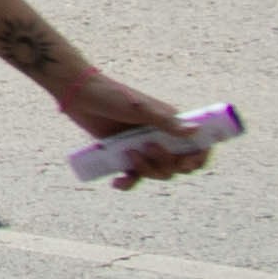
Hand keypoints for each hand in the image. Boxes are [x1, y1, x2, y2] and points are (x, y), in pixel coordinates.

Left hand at [47, 60, 211, 179]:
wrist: (80, 96)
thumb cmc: (112, 96)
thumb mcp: (139, 108)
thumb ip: (166, 121)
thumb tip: (196, 131)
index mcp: (172, 124)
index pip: (197, 147)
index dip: (197, 159)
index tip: (186, 164)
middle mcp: (162, 138)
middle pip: (177, 166)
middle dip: (166, 164)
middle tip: (148, 147)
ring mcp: (144, 148)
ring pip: (158, 172)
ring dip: (147, 171)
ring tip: (129, 154)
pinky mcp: (125, 155)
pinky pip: (134, 177)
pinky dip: (128, 182)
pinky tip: (117, 182)